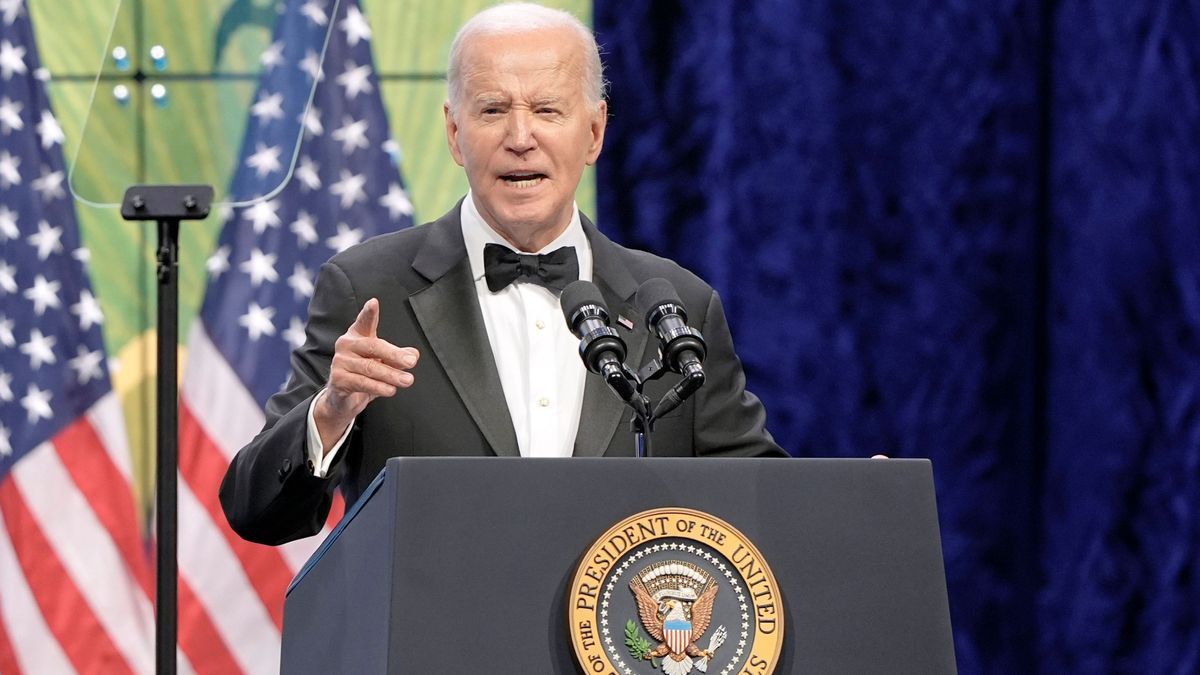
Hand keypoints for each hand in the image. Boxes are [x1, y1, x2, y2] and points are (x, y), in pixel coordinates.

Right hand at [313, 298, 418, 451]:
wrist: (342, 399)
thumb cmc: (363, 375)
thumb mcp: (383, 363)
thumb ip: (397, 356)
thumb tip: (412, 354)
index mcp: (357, 336)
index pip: (364, 322)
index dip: (369, 313)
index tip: (374, 303)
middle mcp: (346, 345)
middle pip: (372, 346)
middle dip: (394, 354)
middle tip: (411, 362)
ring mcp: (340, 362)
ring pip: (370, 367)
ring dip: (391, 375)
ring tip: (407, 380)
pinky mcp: (338, 380)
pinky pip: (362, 383)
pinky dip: (379, 387)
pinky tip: (390, 389)